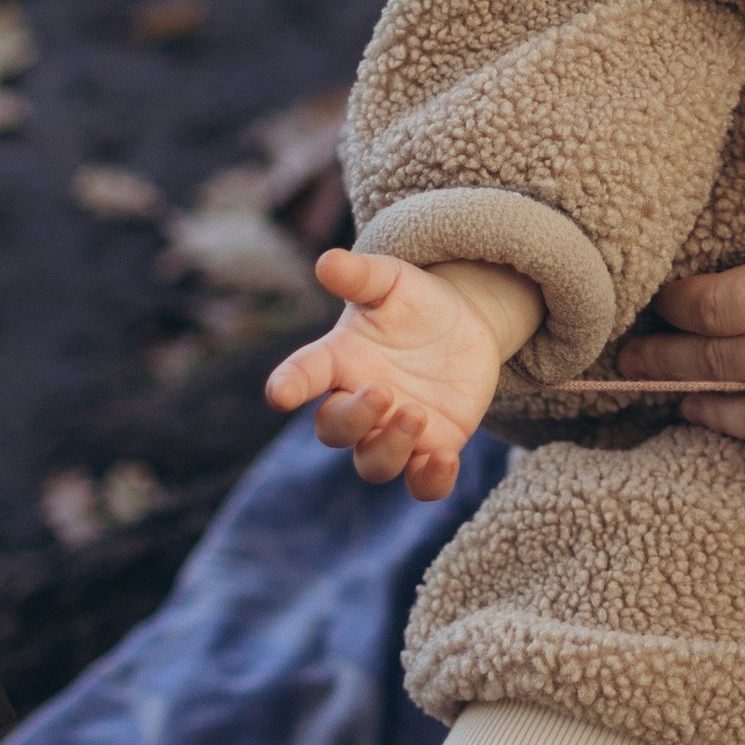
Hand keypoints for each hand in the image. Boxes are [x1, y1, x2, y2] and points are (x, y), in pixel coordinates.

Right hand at [266, 250, 536, 501]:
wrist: (464, 325)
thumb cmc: (414, 302)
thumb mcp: (392, 281)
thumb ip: (360, 275)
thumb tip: (326, 261)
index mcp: (339, 360)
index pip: (302, 375)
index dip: (288, 385)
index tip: (280, 393)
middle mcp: (359, 403)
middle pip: (334, 429)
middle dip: (353, 418)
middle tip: (383, 392)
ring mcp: (393, 430)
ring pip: (373, 464)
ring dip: (389, 448)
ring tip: (415, 415)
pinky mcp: (433, 448)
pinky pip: (421, 483)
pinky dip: (430, 480)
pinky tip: (445, 460)